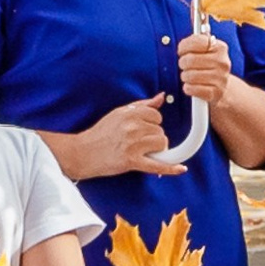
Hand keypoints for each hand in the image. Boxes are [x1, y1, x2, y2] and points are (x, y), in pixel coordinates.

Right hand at [65, 98, 185, 177]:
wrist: (83, 153)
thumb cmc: (100, 133)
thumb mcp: (119, 113)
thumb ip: (142, 105)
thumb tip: (161, 97)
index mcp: (130, 114)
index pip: (157, 116)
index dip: (153, 124)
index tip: (145, 129)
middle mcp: (132, 127)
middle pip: (160, 131)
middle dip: (153, 137)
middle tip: (139, 142)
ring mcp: (133, 145)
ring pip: (162, 144)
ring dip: (157, 150)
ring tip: (143, 151)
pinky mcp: (132, 161)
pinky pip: (157, 165)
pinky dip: (170, 168)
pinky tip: (181, 168)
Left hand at [177, 31, 232, 105]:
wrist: (222, 89)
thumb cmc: (208, 64)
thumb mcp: (205, 47)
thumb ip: (198, 28)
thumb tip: (193, 2)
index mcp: (220, 47)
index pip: (196, 42)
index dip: (184, 46)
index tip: (182, 50)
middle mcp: (223, 62)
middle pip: (189, 60)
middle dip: (183, 63)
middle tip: (186, 65)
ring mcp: (220, 79)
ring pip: (189, 75)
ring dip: (185, 77)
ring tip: (190, 76)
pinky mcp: (215, 94)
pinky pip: (191, 89)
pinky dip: (188, 88)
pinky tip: (193, 86)